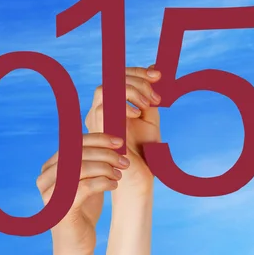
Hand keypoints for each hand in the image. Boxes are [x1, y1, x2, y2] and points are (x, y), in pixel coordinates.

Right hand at [36, 133, 128, 254]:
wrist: (77, 243)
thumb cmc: (83, 209)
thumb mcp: (87, 179)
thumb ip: (91, 161)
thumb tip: (111, 142)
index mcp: (50, 167)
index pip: (73, 143)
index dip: (97, 139)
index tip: (119, 141)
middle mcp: (45, 178)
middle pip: (76, 153)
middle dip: (105, 154)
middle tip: (124, 161)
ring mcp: (50, 193)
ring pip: (80, 167)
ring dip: (105, 168)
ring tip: (119, 175)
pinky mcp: (60, 207)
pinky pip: (84, 187)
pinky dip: (103, 182)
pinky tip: (114, 185)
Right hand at [85, 65, 161, 194]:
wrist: (136, 182)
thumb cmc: (142, 157)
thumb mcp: (149, 122)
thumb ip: (149, 100)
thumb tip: (155, 72)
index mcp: (109, 109)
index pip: (117, 80)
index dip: (137, 72)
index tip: (158, 75)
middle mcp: (98, 114)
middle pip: (109, 82)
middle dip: (136, 81)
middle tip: (155, 95)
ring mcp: (95, 123)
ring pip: (105, 93)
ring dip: (130, 92)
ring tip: (147, 106)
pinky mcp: (96, 133)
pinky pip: (104, 109)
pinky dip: (122, 108)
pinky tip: (137, 115)